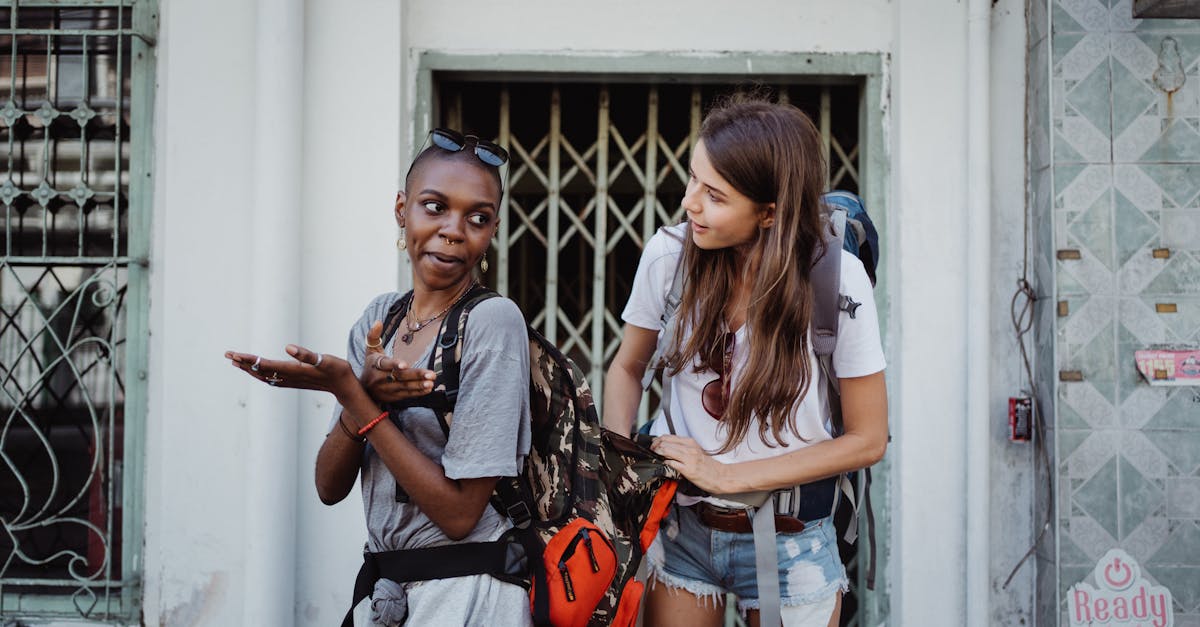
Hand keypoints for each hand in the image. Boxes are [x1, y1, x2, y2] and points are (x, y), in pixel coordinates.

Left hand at [225, 344, 353, 396]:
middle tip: (228, 355)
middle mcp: (289, 377)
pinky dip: (259, 373)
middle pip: (260, 371)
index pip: (265, 365)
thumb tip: (288, 347)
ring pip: (264, 375)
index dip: (250, 360)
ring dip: (249, 368)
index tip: (235, 355)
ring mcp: (290, 381)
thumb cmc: (338, 371)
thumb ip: (307, 354)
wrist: (345, 387)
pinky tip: (256, 370)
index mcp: (294, 371)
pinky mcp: (293, 381)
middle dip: (244, 363)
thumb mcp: (325, 360)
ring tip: (236, 361)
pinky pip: (270, 378)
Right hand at [360, 320, 436, 402]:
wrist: (362, 390)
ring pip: (405, 387)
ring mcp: (387, 389)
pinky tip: (428, 388)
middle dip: (416, 375)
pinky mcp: (393, 397)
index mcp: (375, 364)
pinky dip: (418, 392)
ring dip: (419, 385)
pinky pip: (407, 395)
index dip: (395, 364)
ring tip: (431, 382)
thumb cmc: (370, 366)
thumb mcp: (370, 351)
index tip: (405, 365)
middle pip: (400, 377)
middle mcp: (380, 378)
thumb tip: (378, 322)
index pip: (385, 364)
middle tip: (431, 374)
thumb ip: (373, 336)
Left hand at [651, 435, 727, 493]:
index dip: (656, 441)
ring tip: (655, 457)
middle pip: (664, 442)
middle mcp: (689, 448)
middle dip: (654, 447)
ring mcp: (689, 458)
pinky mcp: (688, 469)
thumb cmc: (707, 466)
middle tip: (651, 452)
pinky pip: (671, 463)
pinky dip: (665, 463)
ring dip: (658, 453)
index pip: (667, 437)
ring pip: (666, 450)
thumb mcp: (695, 451)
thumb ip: (682, 448)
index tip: (653, 446)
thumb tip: (666, 447)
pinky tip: (664, 465)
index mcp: (690, 442)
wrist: (720, 476)